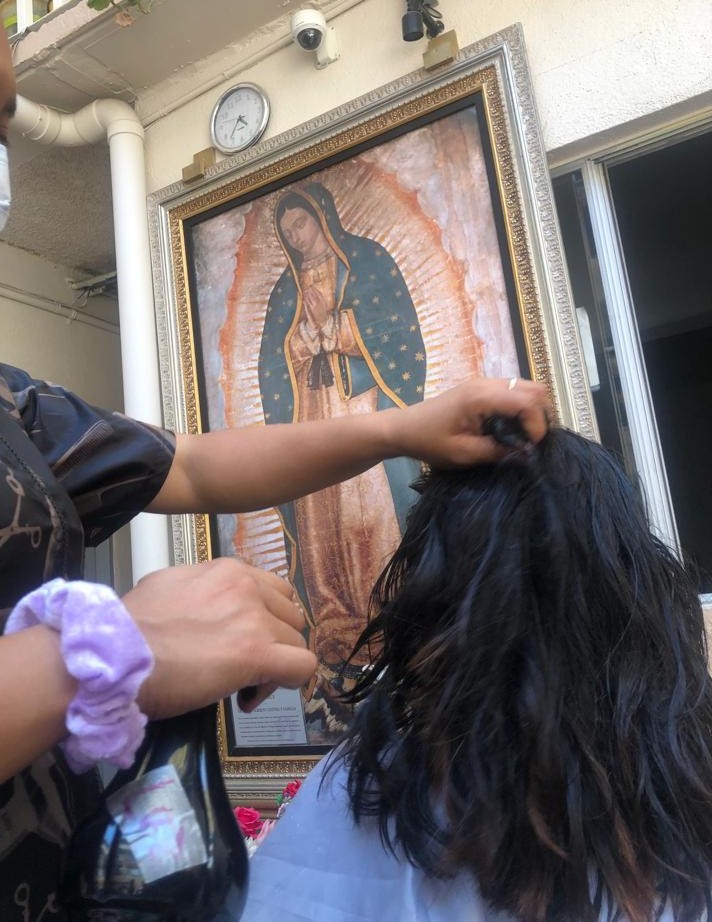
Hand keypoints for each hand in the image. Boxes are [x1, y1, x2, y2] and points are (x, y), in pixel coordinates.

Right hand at [122, 558, 315, 718]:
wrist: (116, 653)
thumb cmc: (129, 627)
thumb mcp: (167, 585)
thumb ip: (199, 590)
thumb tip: (203, 607)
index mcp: (227, 570)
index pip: (273, 591)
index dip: (263, 620)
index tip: (239, 641)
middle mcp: (247, 587)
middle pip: (290, 615)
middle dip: (273, 642)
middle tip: (242, 667)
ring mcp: (255, 619)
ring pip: (297, 641)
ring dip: (275, 665)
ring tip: (241, 686)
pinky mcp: (257, 653)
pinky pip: (303, 666)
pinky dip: (288, 683)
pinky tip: (252, 697)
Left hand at [385, 376, 550, 467]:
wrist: (404, 428)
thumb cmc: (429, 442)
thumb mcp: (463, 454)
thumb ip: (498, 452)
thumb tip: (528, 454)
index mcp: (481, 397)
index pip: (527, 401)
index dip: (537, 425)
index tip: (531, 448)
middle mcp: (486, 383)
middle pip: (534, 389)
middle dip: (539, 416)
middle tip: (531, 442)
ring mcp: (484, 383)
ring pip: (525, 388)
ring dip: (531, 412)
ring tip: (522, 437)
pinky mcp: (482, 388)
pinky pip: (513, 392)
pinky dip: (520, 409)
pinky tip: (510, 430)